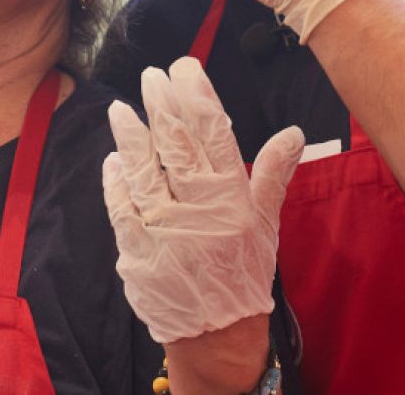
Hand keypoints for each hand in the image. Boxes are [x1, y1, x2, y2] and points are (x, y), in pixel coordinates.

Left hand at [103, 57, 302, 343]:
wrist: (216, 335)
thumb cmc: (242, 274)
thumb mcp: (265, 226)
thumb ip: (272, 175)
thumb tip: (292, 133)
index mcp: (234, 202)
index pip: (215, 137)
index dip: (198, 98)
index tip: (185, 69)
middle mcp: (199, 213)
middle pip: (177, 148)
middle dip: (162, 107)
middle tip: (151, 76)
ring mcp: (164, 232)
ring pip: (144, 173)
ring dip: (130, 137)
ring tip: (120, 108)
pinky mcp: (136, 251)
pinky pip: (121, 208)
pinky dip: (115, 182)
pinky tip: (112, 160)